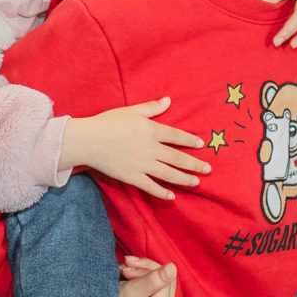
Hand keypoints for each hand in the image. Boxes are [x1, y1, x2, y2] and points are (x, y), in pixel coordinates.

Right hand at [61, 98, 208, 199]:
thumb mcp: (131, 111)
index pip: (176, 136)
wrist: (88, 141)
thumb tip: (168, 100)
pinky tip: (172, 196)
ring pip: (168, 174)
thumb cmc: (108, 122)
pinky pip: (151, 187)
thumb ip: (151, 108)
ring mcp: (142, 165)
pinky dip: (162, 192)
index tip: (201, 145)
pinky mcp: (132, 177)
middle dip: (194, 164)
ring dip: (184, 179)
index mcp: (151, 131)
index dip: (190, 141)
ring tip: (196, 182)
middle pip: (177, 158)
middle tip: (208, 168)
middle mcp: (150, 149)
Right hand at [116, 258, 176, 296]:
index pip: (166, 283)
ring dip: (143, 271)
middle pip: (167, 282)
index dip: (147, 270)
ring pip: (163, 281)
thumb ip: (152, 280)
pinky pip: (157, 285)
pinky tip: (129, 276)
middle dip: (146, 270)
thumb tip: (173, 268)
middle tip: (126, 265)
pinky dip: (143, 277)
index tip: (125, 269)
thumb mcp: (130, 292)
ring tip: (124, 270)